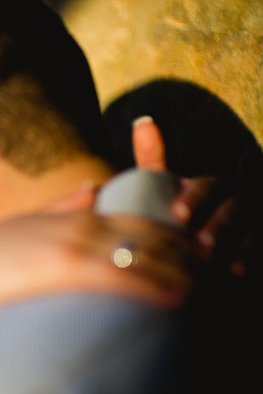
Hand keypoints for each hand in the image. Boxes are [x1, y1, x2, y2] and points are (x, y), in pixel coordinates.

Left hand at [132, 116, 251, 275]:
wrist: (178, 254)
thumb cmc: (164, 216)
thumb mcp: (155, 190)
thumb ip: (150, 162)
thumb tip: (142, 121)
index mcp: (204, 187)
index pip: (205, 185)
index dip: (194, 196)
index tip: (177, 213)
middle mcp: (229, 201)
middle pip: (230, 207)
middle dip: (216, 222)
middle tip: (197, 240)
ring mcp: (245, 222)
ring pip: (245, 228)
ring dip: (230, 242)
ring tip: (210, 258)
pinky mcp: (253, 241)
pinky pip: (255, 247)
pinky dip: (245, 258)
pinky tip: (233, 272)